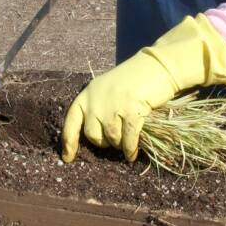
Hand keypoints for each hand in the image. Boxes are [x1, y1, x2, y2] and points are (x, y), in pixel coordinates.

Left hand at [62, 14, 225, 162]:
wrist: (157, 67)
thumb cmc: (134, 79)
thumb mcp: (108, 89)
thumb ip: (98, 108)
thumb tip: (97, 138)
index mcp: (87, 94)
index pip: (71, 121)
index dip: (69, 142)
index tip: (68, 159)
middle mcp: (96, 100)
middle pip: (93, 135)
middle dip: (104, 143)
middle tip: (116, 140)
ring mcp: (113, 105)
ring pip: (112, 138)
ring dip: (120, 145)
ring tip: (127, 145)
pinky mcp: (131, 110)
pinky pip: (128, 139)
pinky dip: (130, 149)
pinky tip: (132, 154)